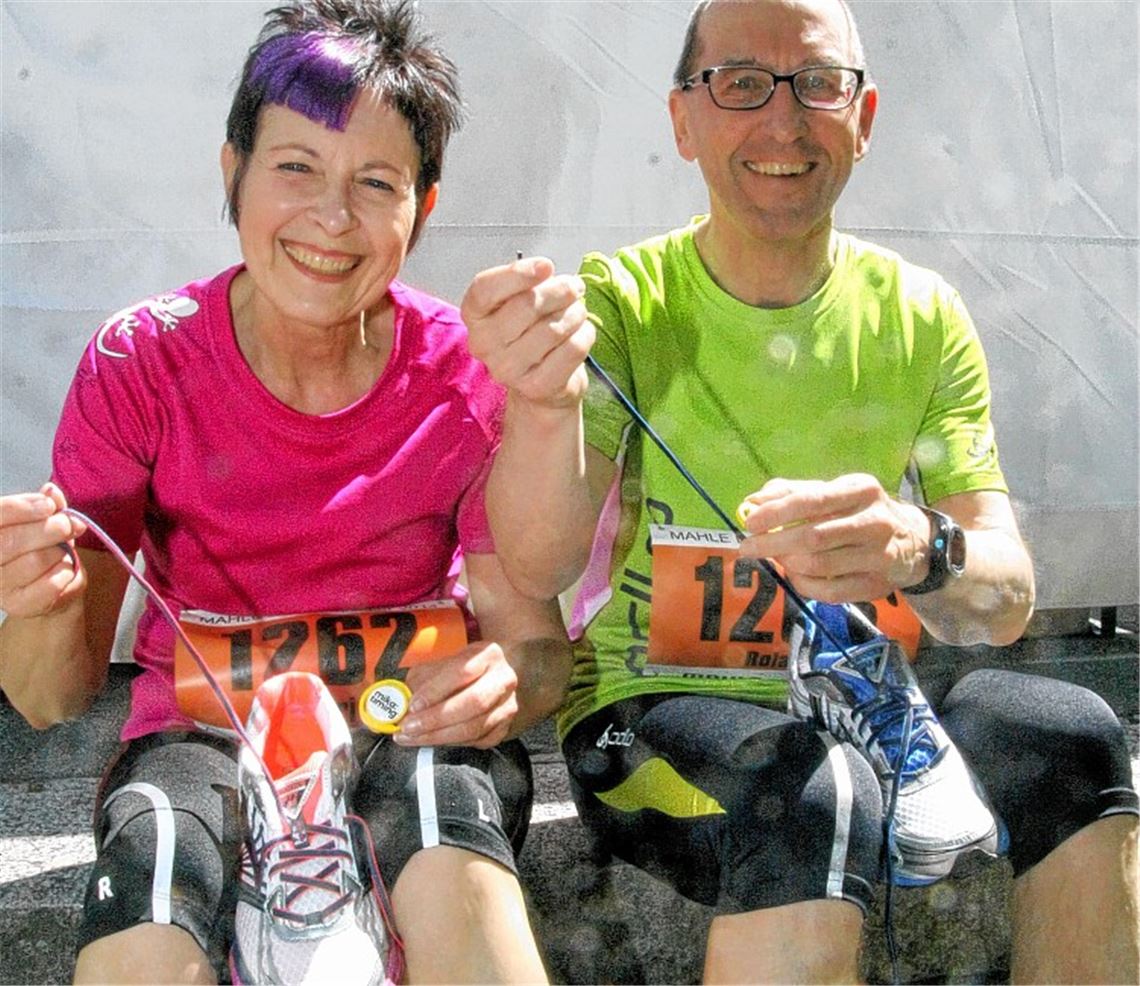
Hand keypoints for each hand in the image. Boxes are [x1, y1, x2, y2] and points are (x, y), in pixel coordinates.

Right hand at [0, 483, 86, 617]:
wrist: (51, 585)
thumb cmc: (41, 545)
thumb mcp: (43, 519)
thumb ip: (45, 504)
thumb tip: (50, 492)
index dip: (22, 508)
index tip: (49, 505)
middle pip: (10, 541)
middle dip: (47, 529)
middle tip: (67, 525)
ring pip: (33, 561)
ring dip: (58, 552)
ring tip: (63, 550)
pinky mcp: (17, 606)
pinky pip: (49, 585)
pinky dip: (65, 573)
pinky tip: (63, 570)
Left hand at [393, 641, 519, 748]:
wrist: (484, 682)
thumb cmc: (454, 673)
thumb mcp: (437, 667)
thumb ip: (420, 682)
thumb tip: (398, 705)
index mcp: (488, 654)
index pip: (463, 671)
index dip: (436, 690)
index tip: (412, 705)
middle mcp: (504, 678)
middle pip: (474, 702)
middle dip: (436, 718)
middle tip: (408, 727)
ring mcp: (508, 705)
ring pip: (474, 727)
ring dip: (438, 736)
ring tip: (411, 737)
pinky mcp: (504, 728)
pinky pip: (477, 741)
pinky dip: (450, 743)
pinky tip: (431, 740)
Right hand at [462, 256, 594, 409]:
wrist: (542, 382)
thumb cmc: (531, 331)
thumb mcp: (521, 299)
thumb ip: (527, 282)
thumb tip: (546, 270)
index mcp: (475, 316)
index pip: (486, 290)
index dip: (518, 274)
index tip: (546, 266)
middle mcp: (484, 345)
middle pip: (526, 306)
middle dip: (559, 291)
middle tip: (574, 288)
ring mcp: (508, 370)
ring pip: (554, 328)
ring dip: (576, 313)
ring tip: (577, 312)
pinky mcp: (536, 386)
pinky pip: (572, 349)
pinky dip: (585, 335)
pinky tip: (580, 333)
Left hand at [736, 474, 926, 602]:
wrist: (914, 542)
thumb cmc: (859, 512)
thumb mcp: (834, 492)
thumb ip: (792, 492)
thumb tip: (753, 501)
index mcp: (861, 490)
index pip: (813, 500)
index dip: (777, 512)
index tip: (750, 522)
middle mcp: (874, 521)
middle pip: (813, 537)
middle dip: (772, 543)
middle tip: (747, 548)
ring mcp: (878, 556)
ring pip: (819, 566)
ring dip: (788, 563)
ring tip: (776, 558)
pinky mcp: (877, 585)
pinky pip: (830, 592)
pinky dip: (804, 585)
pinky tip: (795, 575)